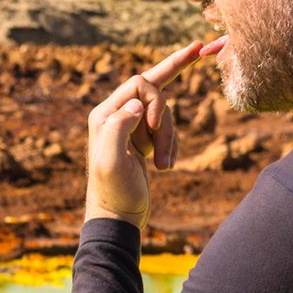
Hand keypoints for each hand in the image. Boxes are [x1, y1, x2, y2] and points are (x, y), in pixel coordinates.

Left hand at [85, 38, 222, 230]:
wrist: (118, 216)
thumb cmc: (114, 192)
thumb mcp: (112, 161)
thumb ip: (119, 128)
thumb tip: (136, 104)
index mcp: (104, 115)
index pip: (138, 84)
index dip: (155, 100)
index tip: (156, 126)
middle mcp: (115, 116)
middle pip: (152, 88)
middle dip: (168, 96)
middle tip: (188, 76)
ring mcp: (130, 127)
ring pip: (163, 113)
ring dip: (168, 138)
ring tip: (163, 165)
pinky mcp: (142, 140)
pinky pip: (166, 129)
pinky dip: (171, 145)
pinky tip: (165, 165)